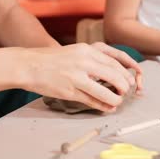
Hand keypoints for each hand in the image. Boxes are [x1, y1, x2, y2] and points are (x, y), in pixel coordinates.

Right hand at [24, 42, 141, 112]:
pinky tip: (107, 108)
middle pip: (113, 76)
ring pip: (103, 91)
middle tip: (126, 92)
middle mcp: (83, 62)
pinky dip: (102, 106)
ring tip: (118, 102)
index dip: (125, 73)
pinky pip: (91, 101)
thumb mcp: (75, 51)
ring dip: (115, 99)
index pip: (114, 62)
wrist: (29, 65)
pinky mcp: (69, 92)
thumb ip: (92, 59)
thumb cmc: (52, 59)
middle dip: (123, 86)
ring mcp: (76, 78)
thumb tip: (112, 71)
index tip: (130, 80)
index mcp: (86, 50)